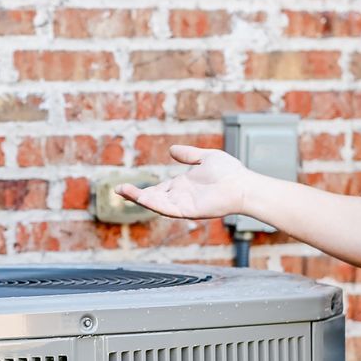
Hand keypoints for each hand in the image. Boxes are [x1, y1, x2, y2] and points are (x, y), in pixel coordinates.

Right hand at [114, 145, 254, 220]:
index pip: (157, 189)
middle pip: (153, 197)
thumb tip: (171, 150)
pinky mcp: (189, 210)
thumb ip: (189, 155)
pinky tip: (142, 197)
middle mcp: (180, 196)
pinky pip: (168, 208)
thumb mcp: (206, 157)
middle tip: (118, 189)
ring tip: (123, 191)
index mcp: (182, 186)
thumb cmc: (230, 172)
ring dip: (139, 199)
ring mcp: (184, 204)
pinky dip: (154, 204)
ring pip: (157, 204)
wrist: (243, 185)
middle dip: (135, 195)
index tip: (125, 186)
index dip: (141, 189)